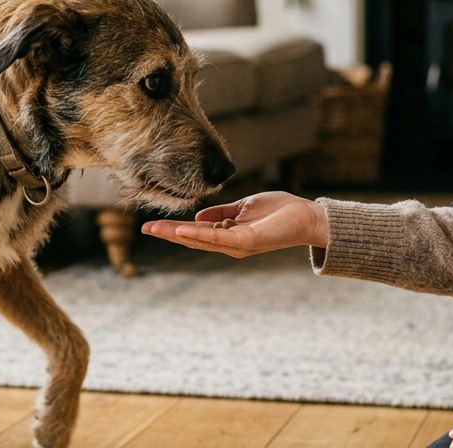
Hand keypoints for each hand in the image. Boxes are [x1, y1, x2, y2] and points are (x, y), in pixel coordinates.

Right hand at [140, 191, 328, 257]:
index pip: (195, 233)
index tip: (152, 225)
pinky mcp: (247, 241)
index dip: (174, 229)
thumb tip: (197, 219)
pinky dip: (200, 234)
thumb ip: (222, 213)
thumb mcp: (244, 208)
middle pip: (193, 239)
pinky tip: (184, 230)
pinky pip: (219, 237)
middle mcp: (230, 244)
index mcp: (228, 235)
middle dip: (168, 234)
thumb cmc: (280, 211)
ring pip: (201, 240)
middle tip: (145, 229)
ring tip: (156, 229)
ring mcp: (238, 244)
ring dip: (177, 234)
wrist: (307, 217)